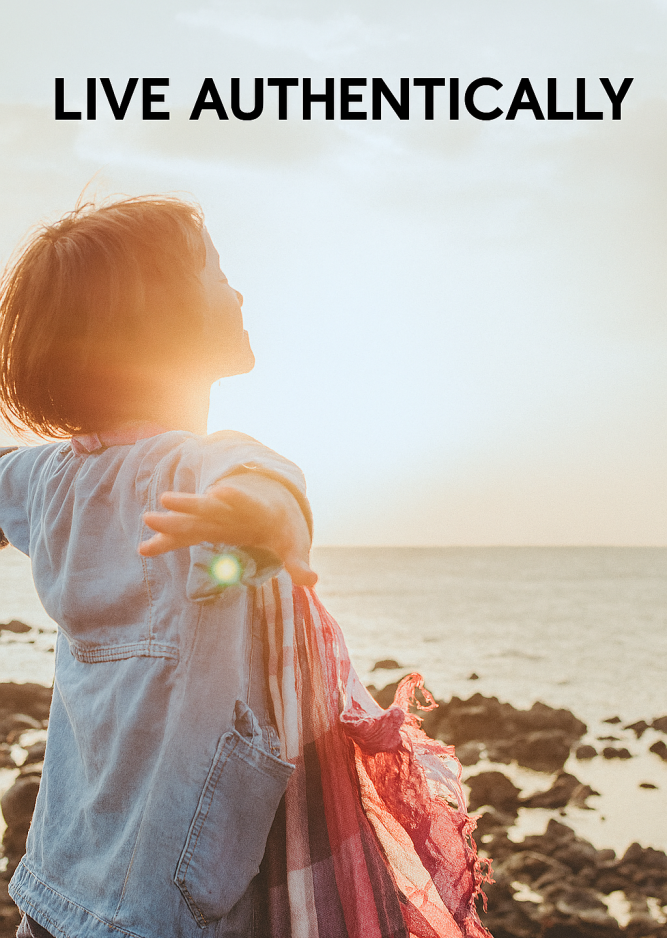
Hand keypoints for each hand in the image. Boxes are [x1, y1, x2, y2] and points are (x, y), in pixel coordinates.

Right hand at [139, 473, 316, 586]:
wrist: (271, 505)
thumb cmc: (284, 527)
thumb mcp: (294, 544)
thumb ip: (299, 562)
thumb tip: (311, 580)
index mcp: (257, 511)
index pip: (247, 502)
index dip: (236, 498)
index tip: (220, 492)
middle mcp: (232, 510)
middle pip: (210, 506)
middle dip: (190, 504)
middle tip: (167, 500)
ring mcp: (215, 517)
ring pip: (191, 517)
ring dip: (171, 519)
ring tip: (148, 519)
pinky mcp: (205, 528)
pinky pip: (183, 535)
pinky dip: (166, 542)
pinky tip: (144, 549)